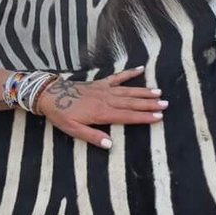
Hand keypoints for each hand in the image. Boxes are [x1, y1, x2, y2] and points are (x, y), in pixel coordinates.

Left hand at [38, 67, 165, 147]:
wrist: (49, 95)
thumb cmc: (61, 114)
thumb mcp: (73, 130)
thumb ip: (92, 137)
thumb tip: (110, 145)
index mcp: (101, 113)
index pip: (127, 116)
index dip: (144, 117)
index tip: (158, 117)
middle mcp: (106, 100)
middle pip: (132, 103)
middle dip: (150, 104)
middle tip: (166, 105)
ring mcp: (104, 89)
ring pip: (128, 91)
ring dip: (144, 91)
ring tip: (159, 92)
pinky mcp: (100, 83)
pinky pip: (117, 77)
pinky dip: (129, 73)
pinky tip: (140, 69)